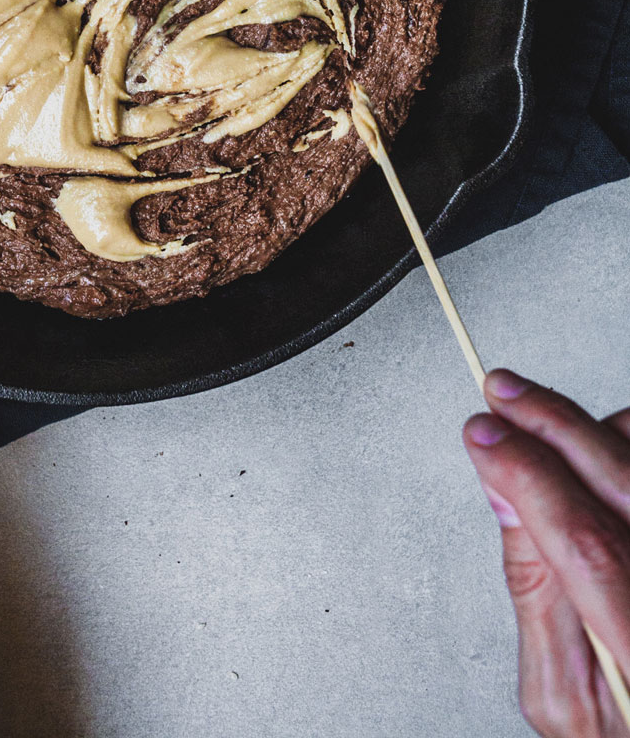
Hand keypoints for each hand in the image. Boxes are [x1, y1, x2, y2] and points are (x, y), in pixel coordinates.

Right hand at [464, 370, 629, 736]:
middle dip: (551, 422)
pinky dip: (623, 444)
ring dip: (592, 429)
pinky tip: (596, 444)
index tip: (482, 435)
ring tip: (541, 418)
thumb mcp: (561, 696)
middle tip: (501, 392)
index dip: (525, 474)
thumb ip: (533, 590)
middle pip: (622, 483)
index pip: (583, 541)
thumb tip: (503, 490)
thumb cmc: (625, 734)